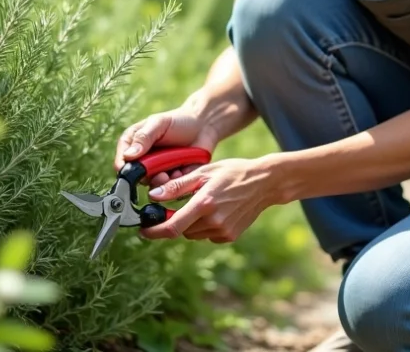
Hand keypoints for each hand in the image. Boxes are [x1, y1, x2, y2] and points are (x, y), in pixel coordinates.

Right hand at [114, 108, 219, 185]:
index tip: (130, 172)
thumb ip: (143, 138)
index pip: (121, 161)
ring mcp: (157, 171)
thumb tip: (128, 156)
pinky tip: (182, 170)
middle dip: (147, 177)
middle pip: (136, 177)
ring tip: (170, 173)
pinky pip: (169, 188)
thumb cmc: (179, 121)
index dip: (124, 168)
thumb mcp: (159, 123)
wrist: (204, 126)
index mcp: (133, 144)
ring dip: (161, 182)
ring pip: (152, 185)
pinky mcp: (172, 179)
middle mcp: (143, 160)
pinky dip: (175, 182)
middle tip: (159, 173)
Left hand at [139, 157, 278, 243]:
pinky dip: (204, 226)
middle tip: (178, 206)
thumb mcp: (204, 172)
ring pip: (194, 234)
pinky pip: (207, 235)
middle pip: (182, 230)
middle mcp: (214, 221)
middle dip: (174, 221)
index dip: (154, 232)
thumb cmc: (233, 173)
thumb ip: (177, 186)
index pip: (172, 226)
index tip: (143, 230)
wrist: (265, 183)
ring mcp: (223, 231)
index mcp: (204, 204)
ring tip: (202, 203)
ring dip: (190, 223)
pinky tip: (216, 210)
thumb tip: (153, 196)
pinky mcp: (230, 236)